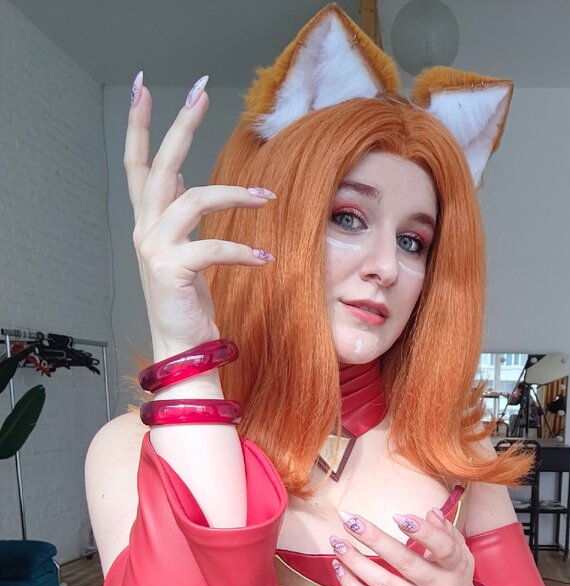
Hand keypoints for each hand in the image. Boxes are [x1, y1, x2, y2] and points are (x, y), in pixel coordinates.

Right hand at [124, 73, 275, 359]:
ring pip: (192, 200)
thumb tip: (190, 186)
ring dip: (234, 194)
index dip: (141, 126)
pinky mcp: (172, 271)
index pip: (139, 165)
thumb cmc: (188, 304)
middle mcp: (146, 230)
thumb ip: (183, 219)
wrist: (182, 349)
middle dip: (180, 126)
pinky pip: (211, 247)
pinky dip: (241, 249)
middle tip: (201, 94)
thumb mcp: (185, 253)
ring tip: (268, 197)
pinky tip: (264, 256)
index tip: (145, 88)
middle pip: (159, 166)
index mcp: (149, 222)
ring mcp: (155, 249)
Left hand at [329, 509, 483, 585]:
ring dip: (356, 562)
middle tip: (350, 520)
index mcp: (455, 569)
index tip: (398, 516)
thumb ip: (447, 532)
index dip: (422, 532)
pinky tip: (340, 567)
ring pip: (383, 584)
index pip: (443, 549)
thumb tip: (430, 513)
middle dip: (375, 539)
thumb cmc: (455, 579)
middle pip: (405, 563)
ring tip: (338, 542)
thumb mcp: (461, 554)